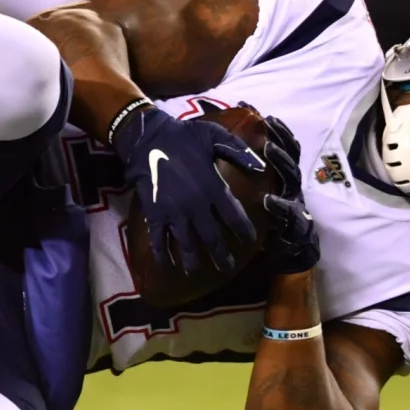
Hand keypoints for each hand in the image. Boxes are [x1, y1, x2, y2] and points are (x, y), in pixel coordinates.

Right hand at [113, 106, 263, 274]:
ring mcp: (174, 212)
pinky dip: (162, 255)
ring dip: (193, 261)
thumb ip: (239, 152)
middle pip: (212, 238)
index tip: (248, 241)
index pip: (234, 217)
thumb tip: (261, 167)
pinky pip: (159, 240)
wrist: (148, 139)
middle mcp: (196, 205)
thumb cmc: (184, 136)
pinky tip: (166, 267)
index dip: (243, 231)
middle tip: (227, 268)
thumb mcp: (215, 136)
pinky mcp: (155, 214)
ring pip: (187, 244)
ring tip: (197, 273)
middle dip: (220, 255)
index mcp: (213, 187)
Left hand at [258, 115, 318, 274]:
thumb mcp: (260, 192)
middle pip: (290, 156)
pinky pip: (289, 213)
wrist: (289, 250)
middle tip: (269, 123)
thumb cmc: (268, 217)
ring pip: (291, 177)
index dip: (278, 131)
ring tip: (268, 149)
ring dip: (281, 162)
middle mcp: (291, 185)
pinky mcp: (295, 225)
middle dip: (280, 138)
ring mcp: (295, 202)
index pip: (284, 147)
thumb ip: (249, 173)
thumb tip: (225, 153)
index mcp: (283, 176)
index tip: (265, 114)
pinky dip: (280, 206)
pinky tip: (269, 201)